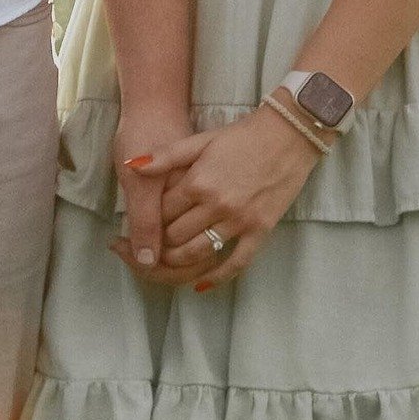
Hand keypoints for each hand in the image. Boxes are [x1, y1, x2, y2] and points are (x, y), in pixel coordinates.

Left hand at [121, 103, 324, 290]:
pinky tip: (201, 284)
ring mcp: (239, 221)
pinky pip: (236, 263)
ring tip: (169, 259)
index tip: (146, 220)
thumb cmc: (242, 135)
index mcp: (198, 181)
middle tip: (153, 242)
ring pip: (198, 253)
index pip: (162, 211)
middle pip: (175, 236)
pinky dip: (216, 278)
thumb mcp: (201, 140)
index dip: (150, 217)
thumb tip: (131, 164)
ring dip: (179, 261)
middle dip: (160, 240)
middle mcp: (216, 205)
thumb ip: (166, 156)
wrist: (288, 135)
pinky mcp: (260, 231)